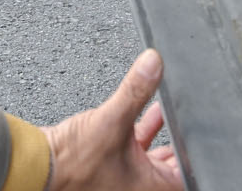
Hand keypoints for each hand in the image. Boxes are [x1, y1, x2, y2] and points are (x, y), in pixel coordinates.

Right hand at [44, 50, 181, 190]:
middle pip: (172, 165)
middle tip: (188, 118)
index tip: (201, 130)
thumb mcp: (112, 120)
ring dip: (161, 135)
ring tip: (168, 111)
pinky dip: (141, 133)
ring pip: (154, 158)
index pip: (188, 172)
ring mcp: (126, 181)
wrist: (40, 167)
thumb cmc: (74, 163)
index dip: (193, 149)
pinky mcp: (112, 168)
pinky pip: (135, 151)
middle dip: (179, 139)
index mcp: (151, 188)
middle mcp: (141, 188)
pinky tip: (143, 114)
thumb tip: (153, 64)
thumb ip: (135, 91)